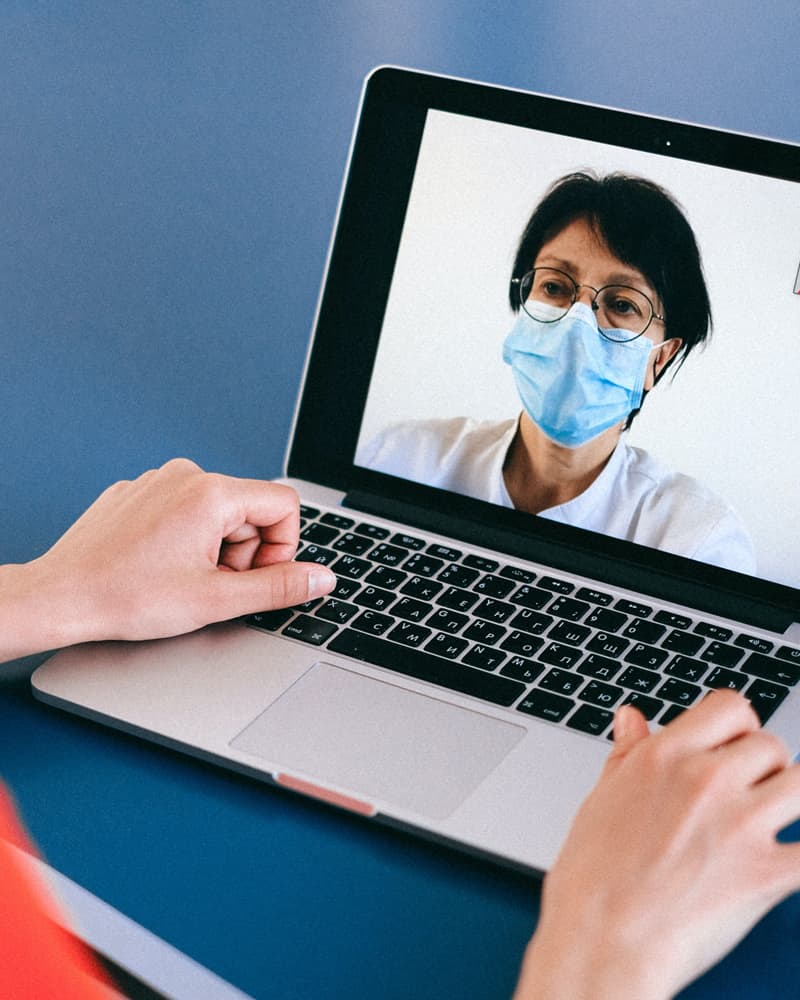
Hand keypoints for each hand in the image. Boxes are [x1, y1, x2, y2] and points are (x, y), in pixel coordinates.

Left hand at [30, 458, 335, 645]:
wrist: (60, 597)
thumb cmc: (127, 596)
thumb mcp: (216, 600)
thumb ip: (279, 587)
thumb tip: (321, 578)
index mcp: (212, 493)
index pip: (285, 505)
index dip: (281, 548)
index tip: (251, 577)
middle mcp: (186, 474)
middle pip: (251, 510)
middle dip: (244, 552)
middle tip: (210, 584)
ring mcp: (159, 479)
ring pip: (218, 511)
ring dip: (215, 547)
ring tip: (182, 577)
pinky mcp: (139, 491)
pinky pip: (184, 508)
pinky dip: (184, 538)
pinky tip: (158, 565)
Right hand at [514, 690, 799, 999]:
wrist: (600, 942)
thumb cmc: (591, 879)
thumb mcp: (600, 800)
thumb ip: (626, 754)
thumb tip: (631, 718)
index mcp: (664, 757)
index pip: (730, 707)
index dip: (737, 727)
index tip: (732, 746)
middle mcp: (706, 780)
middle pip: (769, 745)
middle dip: (762, 768)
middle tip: (747, 796)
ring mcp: (740, 825)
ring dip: (789, 799)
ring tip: (770, 820)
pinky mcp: (766, 874)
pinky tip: (789, 860)